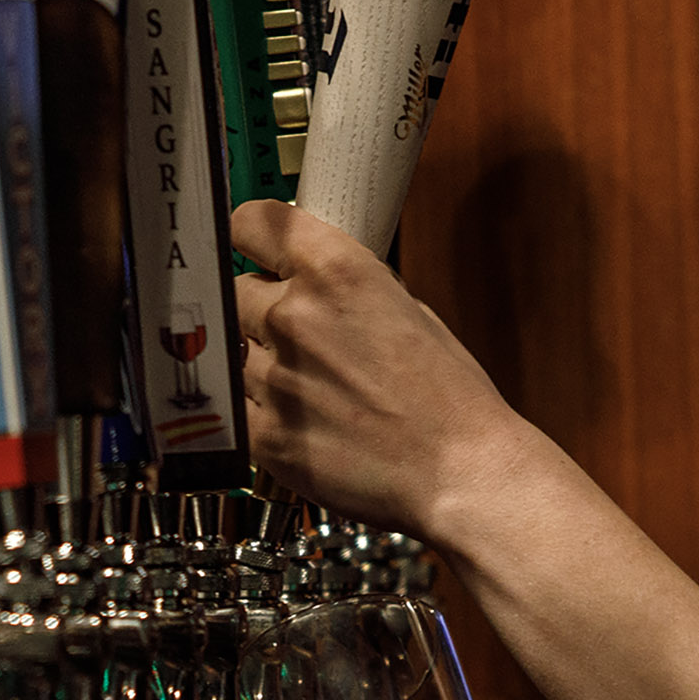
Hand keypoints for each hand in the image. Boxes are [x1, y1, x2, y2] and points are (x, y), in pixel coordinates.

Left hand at [232, 201, 541, 538]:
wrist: (461, 475)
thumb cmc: (451, 402)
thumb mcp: (412, 314)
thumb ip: (353, 290)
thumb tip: (318, 283)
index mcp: (338, 273)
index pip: (253, 223)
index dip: (252, 236)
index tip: (252, 246)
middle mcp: (296, 317)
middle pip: (239, 292)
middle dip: (264, 311)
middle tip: (305, 339)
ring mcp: (274, 378)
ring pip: (237, 353)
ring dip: (265, 366)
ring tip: (318, 391)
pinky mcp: (264, 435)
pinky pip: (238, 408)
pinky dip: (262, 412)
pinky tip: (307, 422)